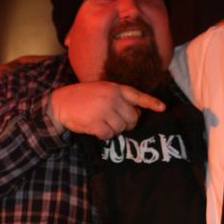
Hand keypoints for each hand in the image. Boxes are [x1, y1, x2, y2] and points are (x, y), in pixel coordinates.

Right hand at [49, 81, 164, 139]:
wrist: (61, 103)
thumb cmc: (82, 97)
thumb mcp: (102, 90)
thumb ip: (118, 98)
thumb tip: (135, 112)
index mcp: (115, 88)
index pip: (137, 95)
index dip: (151, 102)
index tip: (162, 108)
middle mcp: (112, 98)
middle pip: (132, 118)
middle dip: (127, 123)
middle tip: (116, 122)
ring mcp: (104, 110)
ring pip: (121, 128)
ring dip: (114, 130)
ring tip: (102, 122)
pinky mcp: (96, 123)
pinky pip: (109, 135)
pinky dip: (104, 135)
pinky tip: (96, 128)